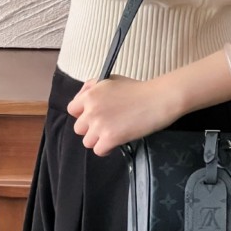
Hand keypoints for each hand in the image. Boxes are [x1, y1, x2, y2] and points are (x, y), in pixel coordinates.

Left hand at [65, 74, 181, 156]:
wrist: (158, 99)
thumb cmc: (139, 89)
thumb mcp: (111, 80)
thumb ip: (93, 87)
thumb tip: (81, 98)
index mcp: (90, 94)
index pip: (72, 110)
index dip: (83, 114)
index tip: (95, 116)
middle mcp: (91, 109)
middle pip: (79, 128)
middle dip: (91, 129)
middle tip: (107, 126)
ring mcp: (99, 124)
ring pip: (87, 142)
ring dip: (99, 140)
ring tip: (113, 135)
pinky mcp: (110, 138)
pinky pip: (98, 150)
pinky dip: (106, 149)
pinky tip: (116, 143)